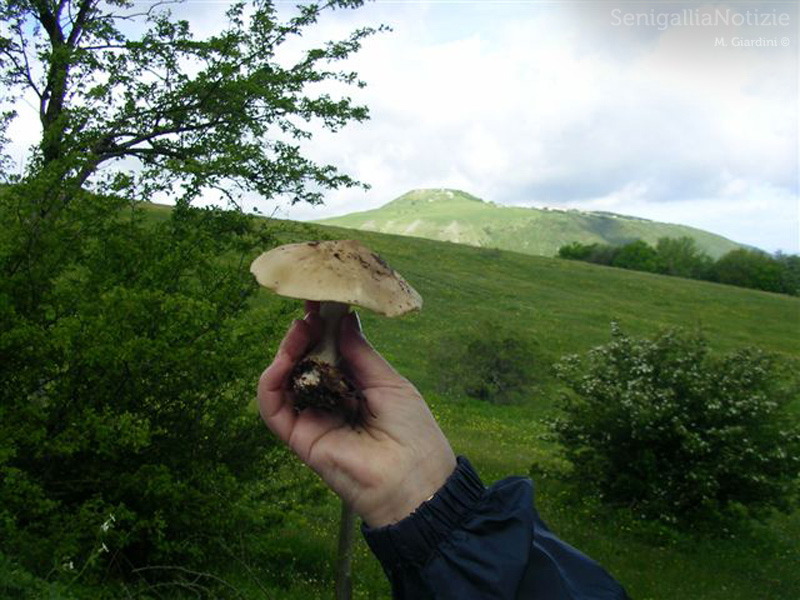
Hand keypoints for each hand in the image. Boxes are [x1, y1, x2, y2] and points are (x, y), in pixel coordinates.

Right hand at [258, 304, 455, 526]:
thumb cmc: (412, 431)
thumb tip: (344, 320)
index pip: (328, 354)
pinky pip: (273, 407)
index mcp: (354, 389)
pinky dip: (271, 380)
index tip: (320, 301)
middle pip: (303, 363)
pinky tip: (284, 359)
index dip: (322, 328)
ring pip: (284, 381)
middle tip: (309, 312)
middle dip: (304, 334)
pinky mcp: (299, 438)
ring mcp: (312, 419)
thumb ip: (360, 353)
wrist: (414, 480)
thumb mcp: (388, 382)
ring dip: (286, 351)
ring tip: (300, 329)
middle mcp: (329, 402)